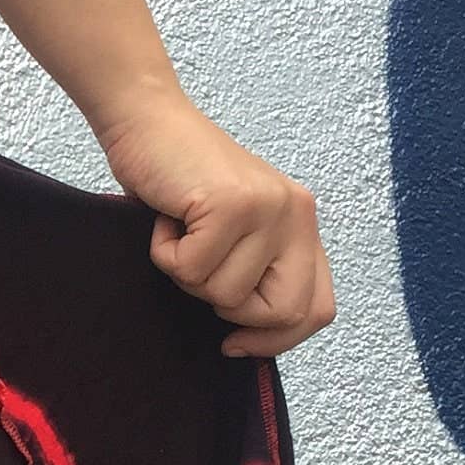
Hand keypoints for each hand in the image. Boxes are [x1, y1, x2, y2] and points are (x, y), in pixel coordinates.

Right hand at [97, 96, 334, 357]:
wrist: (147, 122)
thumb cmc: (181, 183)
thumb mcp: (236, 233)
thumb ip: (260, 270)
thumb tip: (253, 337)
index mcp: (303, 225)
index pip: (317, 309)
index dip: (276, 340)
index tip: (234, 342)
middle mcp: (297, 214)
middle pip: (283, 313)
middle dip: (230, 310)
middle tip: (201, 270)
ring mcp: (267, 208)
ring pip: (227, 294)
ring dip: (187, 274)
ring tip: (181, 230)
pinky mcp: (231, 204)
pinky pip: (190, 268)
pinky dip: (164, 253)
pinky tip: (166, 218)